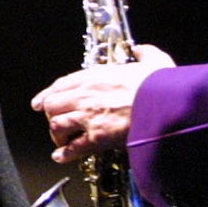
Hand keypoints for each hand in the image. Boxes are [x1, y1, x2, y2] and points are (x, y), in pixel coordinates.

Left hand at [31, 45, 175, 163]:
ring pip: (56, 125)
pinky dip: (64, 153)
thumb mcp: (154, 61)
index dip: (47, 95)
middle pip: (51, 106)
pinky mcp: (97, 136)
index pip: (60, 85)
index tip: (40, 102)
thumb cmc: (160, 84)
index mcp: (95, 76)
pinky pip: (72, 147)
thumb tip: (142, 50)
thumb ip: (145, 54)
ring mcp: (88, 116)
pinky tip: (62, 156)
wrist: (167, 103)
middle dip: (52, 116)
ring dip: (57, 135)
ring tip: (63, 141)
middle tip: (58, 124)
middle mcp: (85, 95)